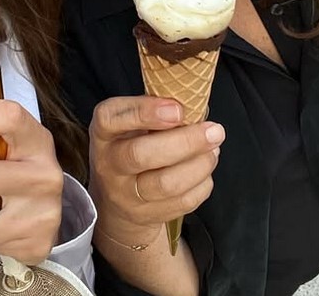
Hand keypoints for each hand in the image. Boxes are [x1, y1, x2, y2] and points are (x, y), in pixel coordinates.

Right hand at [88, 95, 223, 244]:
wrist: (115, 198)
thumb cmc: (129, 146)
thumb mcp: (128, 124)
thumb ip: (151, 111)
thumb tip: (191, 103)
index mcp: (103, 133)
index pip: (111, 119)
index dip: (144, 112)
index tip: (178, 108)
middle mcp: (108, 164)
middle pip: (142, 155)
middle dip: (185, 141)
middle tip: (215, 130)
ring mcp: (126, 195)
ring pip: (166, 184)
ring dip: (199, 164)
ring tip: (214, 149)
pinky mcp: (146, 216)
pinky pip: (182, 202)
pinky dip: (202, 184)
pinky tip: (206, 169)